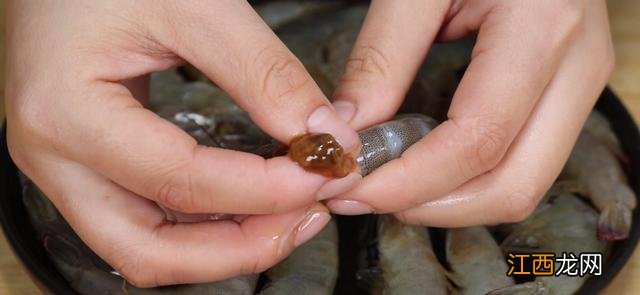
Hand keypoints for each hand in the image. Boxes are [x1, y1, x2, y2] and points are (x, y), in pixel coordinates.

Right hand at [6, 1, 360, 285]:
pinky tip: (250, 205)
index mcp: (66, 112)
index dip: (263, 189)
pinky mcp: (88, 160)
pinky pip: (145, 220)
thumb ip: (263, 72)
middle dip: (239, 247)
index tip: (323, 173)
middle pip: (147, 250)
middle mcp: (53, 156)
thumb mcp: (194, 4)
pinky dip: (202, 226)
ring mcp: (65, 165)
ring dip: (223, 246)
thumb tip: (325, 135)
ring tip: (290, 217)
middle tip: (308, 217)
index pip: (179, 180)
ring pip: (144, 247)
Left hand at [328, 0, 613, 225]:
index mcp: (542, 28)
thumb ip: (381, 57)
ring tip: (389, 188)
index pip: (477, 140)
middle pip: (512, 184)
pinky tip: (423, 169)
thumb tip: (345, 131)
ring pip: (523, 184)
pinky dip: (468, 181)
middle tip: (366, 197)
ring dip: (450, 202)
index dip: (410, 181)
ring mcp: (579, 83)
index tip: (353, 188)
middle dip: (432, 208)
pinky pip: (522, 161)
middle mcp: (577, 67)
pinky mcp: (566, 92)